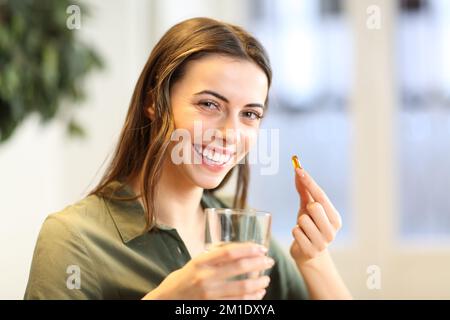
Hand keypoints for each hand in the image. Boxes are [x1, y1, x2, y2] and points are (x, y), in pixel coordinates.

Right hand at [143, 242, 273, 299]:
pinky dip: (250, 300)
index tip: (261, 248)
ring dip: (258, 283)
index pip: (229, 252)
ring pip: (241, 288)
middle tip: (269, 262)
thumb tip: (240, 250)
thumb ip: (214, 257)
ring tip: (266, 280)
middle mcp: (205, 276)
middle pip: (238, 267)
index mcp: (201, 261)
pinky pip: (237, 304)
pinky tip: (258, 295)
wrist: (168, 299)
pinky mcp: (212, 306)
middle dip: (258, 263)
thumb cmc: (184, 278)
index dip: (248, 249)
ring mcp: (209, 294)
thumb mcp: (196, 262)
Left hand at [290, 167, 341, 264]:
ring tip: (304, 230)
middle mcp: (332, 230)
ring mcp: (323, 242)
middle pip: (315, 206)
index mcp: (335, 218)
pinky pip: (296, 231)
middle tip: (307, 217)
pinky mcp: (311, 251)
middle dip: (306, 209)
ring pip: (303, 219)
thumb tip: (298, 169)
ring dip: (299, 223)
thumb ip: (304, 190)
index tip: (298, 169)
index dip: (309, 181)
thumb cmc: (309, 226)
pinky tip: (301, 238)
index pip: (321, 195)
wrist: (307, 253)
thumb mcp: (307, 207)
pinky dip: (295, 232)